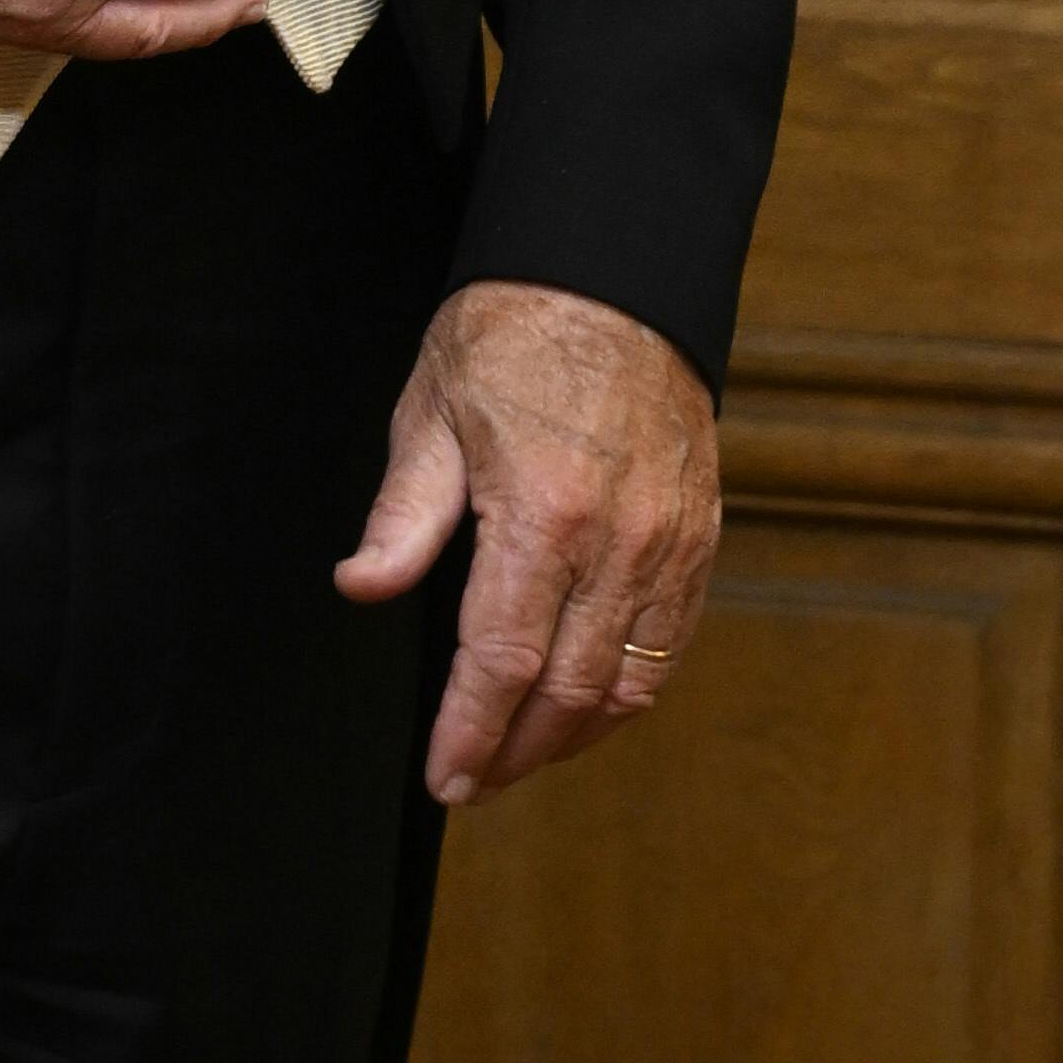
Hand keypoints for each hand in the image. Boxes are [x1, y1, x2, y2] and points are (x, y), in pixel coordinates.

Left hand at [336, 276, 721, 806]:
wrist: (615, 279)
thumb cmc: (512, 338)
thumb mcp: (430, 415)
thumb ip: (403, 516)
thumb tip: (362, 586)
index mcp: (543, 513)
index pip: (502, 659)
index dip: (472, 731)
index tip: (446, 776)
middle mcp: (620, 541)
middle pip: (569, 689)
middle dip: (517, 751)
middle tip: (473, 783)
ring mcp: (671, 544)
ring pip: (631, 681)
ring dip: (575, 735)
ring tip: (523, 759)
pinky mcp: (701, 538)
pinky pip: (671, 643)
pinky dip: (629, 691)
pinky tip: (587, 707)